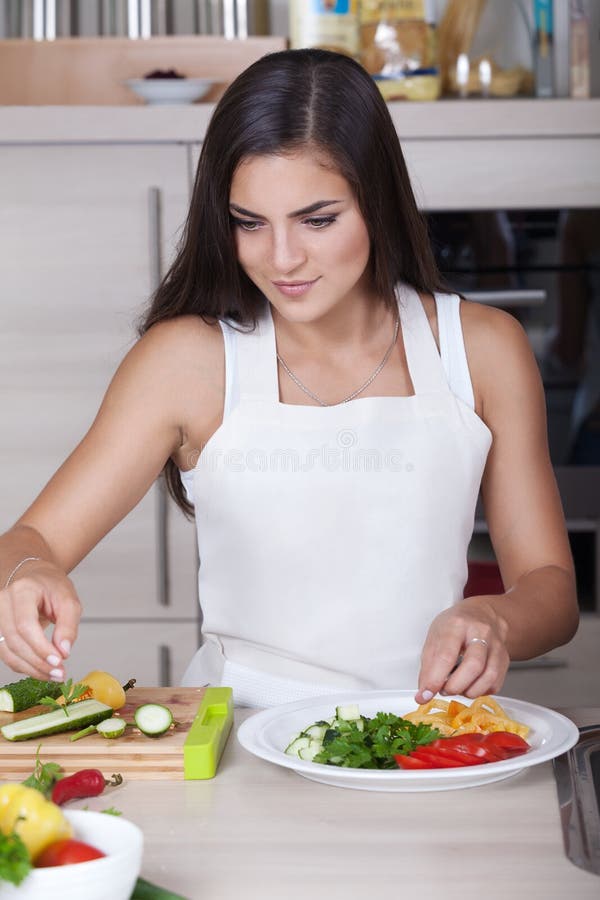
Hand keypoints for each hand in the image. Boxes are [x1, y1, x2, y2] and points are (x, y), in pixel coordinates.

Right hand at [0, 561, 80, 680]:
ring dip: (31, 668)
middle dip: (38, 662)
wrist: (35, 577)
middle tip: (59, 673)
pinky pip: (6, 654)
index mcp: (22, 591)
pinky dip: (24, 666)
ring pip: (7, 651)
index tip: (59, 661)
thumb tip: (63, 652)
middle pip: (14, 640)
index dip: (40, 646)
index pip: (25, 624)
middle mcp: (3, 603)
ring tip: (54, 675)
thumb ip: (68, 625)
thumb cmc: (52, 587)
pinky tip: (42, 670)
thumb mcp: (69, 600)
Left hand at [414, 596, 509, 703]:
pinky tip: (470, 685)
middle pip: (473, 666)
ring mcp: (496, 644)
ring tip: (457, 687)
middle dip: (455, 686)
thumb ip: (428, 666)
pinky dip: (481, 691)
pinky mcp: (505, 658)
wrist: (480, 613)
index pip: (447, 655)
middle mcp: (480, 632)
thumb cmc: (455, 625)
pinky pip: (496, 683)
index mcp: (457, 624)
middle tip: (444, 690)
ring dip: (469, 691)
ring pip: (489, 677)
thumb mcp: (434, 637)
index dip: (435, 679)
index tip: (425, 695)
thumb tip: (425, 693)